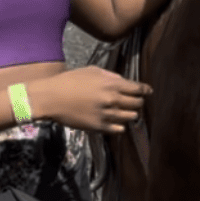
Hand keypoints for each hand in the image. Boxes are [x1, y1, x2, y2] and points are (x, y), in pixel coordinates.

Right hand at [29, 66, 151, 133]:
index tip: (149, 92)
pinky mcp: (99, 127)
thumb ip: (111, 76)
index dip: (146, 90)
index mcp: (112, 84)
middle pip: (138, 104)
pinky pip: (119, 129)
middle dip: (138, 102)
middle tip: (135, 102)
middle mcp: (112, 100)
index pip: (138, 89)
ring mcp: (106, 115)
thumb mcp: (92, 71)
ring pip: (130, 117)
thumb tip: (124, 81)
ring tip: (125, 112)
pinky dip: (120, 125)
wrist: (51, 97)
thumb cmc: (69, 81)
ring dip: (130, 114)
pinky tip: (115, 121)